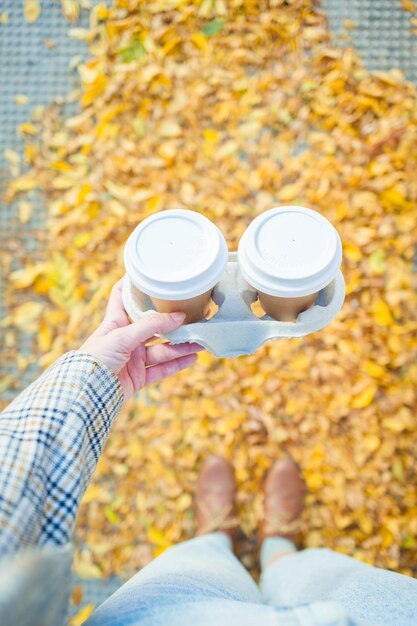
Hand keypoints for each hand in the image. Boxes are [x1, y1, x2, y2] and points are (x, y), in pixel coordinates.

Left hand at [79, 279, 203, 399]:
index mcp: (115, 323)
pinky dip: (177, 364)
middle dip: (172, 323)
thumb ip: (151, 325)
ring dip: (180, 346)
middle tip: (193, 317)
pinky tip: (192, 358)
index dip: (132, 285)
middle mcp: (125, 338)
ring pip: (161, 349)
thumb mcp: (122, 335)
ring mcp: (132, 358)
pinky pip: (161, 369)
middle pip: (152, 326)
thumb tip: (178, 316)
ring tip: (200, 342)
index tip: (149, 275)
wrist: (87, 393)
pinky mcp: (138, 377)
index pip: (121, 297)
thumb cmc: (97, 358)